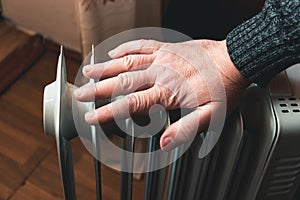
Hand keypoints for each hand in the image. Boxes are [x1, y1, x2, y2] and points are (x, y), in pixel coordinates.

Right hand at [74, 39, 248, 150]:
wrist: (235, 60)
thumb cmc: (223, 88)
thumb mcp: (210, 117)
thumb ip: (185, 129)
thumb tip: (163, 142)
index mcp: (167, 92)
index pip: (130, 104)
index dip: (109, 112)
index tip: (91, 117)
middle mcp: (160, 73)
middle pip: (122, 82)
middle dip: (98, 90)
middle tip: (80, 94)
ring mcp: (162, 58)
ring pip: (127, 62)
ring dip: (106, 68)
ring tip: (88, 71)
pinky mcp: (167, 47)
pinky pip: (142, 45)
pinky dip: (126, 48)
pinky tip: (115, 52)